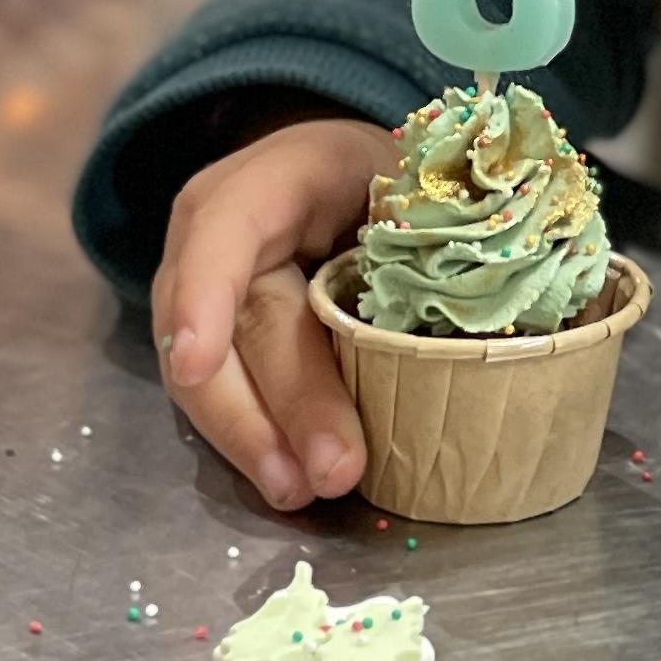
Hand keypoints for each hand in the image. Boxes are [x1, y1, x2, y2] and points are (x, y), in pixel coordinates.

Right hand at [151, 116, 398, 510]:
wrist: (335, 170)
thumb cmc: (386, 173)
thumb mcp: (411, 184)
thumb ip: (425, 236)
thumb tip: (464, 330)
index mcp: (274, 176)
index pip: (228, 223)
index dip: (207, 291)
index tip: (195, 362)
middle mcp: (216, 233)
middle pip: (238, 320)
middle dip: (277, 403)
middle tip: (328, 472)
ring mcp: (200, 288)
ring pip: (214, 371)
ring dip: (256, 438)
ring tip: (302, 490)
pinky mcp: (211, 338)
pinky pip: (225, 391)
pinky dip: (258, 438)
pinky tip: (291, 479)